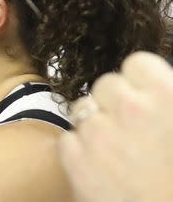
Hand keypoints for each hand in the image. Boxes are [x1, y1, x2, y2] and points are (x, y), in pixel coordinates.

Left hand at [59, 52, 172, 201]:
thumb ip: (166, 96)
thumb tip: (150, 84)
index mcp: (166, 95)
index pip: (136, 63)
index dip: (139, 82)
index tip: (143, 97)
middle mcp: (130, 109)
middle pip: (106, 84)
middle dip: (114, 102)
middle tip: (132, 129)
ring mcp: (99, 134)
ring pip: (82, 109)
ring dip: (95, 125)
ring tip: (118, 151)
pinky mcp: (75, 160)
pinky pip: (68, 139)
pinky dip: (80, 151)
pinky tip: (102, 167)